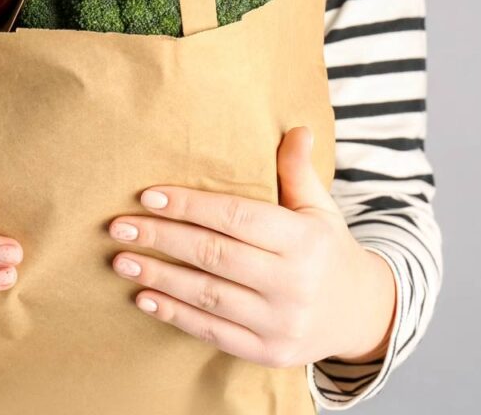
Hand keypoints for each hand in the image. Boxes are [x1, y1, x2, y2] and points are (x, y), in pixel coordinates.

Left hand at [108, 127, 395, 366]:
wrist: (361, 313)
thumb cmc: (326, 250)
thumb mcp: (320, 208)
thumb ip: (298, 171)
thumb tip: (297, 128)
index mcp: (304, 240)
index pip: (238, 218)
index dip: (190, 206)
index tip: (148, 196)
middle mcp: (293, 282)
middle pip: (215, 255)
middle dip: (162, 239)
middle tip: (119, 227)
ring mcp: (281, 322)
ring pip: (208, 296)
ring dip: (159, 277)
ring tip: (121, 261)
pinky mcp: (268, 352)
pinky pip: (213, 333)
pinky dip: (175, 315)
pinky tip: (144, 298)